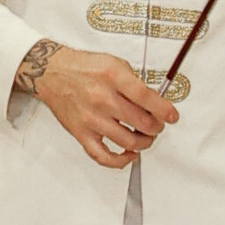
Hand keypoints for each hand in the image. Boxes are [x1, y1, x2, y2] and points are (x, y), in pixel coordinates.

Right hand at [34, 48, 179, 165]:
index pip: (147, 98)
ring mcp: (92, 119)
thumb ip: (134, 82)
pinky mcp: (82, 133)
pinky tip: (129, 155)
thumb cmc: (83, 68)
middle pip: (142, 123)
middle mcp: (102, 99)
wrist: (52, 74)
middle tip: (158, 125)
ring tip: (146, 137)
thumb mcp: (114, 63)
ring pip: (128, 142)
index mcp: (113, 77)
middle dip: (157, 127)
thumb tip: (155, 100)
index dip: (165, 110)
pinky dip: (120, 161)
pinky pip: (103, 157)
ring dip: (144, 143)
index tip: (172, 116)